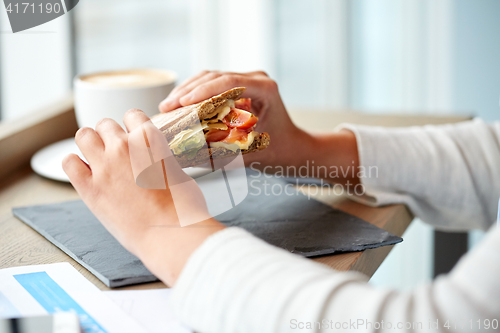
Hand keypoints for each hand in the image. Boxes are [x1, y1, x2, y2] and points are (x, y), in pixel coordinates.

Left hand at [62, 110, 224, 285]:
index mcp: (149, 140)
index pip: (132, 114)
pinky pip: (69, 162)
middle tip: (117, 151)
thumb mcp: (180, 172)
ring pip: (83, 135)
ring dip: (91, 143)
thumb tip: (156, 162)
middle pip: (105, 124)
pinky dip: (75, 164)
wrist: (171, 235)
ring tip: (98, 157)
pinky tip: (86, 172)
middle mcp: (123, 147)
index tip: (134, 135)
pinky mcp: (90, 189)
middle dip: (111, 134)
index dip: (133, 125)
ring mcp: (104, 167)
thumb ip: (162, 160)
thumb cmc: (183, 208)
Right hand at [159, 71, 312, 168]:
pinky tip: (180, 103)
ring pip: (212, 77)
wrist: (292, 147)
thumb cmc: (277, 152)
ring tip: (168, 105)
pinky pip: (214, 83)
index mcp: (266, 89)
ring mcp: (249, 79)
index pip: (230, 82)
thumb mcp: (249, 154)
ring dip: (188, 90)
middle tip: (167, 107)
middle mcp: (258, 79)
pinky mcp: (241, 84)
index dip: (203, 90)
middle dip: (188, 91)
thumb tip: (185, 157)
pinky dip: (196, 92)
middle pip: (217, 76)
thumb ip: (220, 155)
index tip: (182, 102)